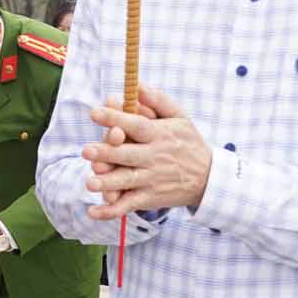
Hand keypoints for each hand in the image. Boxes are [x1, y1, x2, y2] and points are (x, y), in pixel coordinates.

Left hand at [82, 84, 214, 217]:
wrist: (210, 179)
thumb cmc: (187, 143)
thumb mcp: (180, 118)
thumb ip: (158, 101)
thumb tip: (136, 86)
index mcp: (158, 135)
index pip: (136, 125)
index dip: (116, 118)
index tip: (95, 112)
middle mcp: (153, 157)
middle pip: (127, 155)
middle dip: (107, 153)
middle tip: (87, 150)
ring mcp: (151, 180)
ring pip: (127, 181)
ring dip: (108, 182)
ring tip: (90, 182)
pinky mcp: (149, 198)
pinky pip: (128, 205)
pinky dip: (111, 211)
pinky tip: (93, 212)